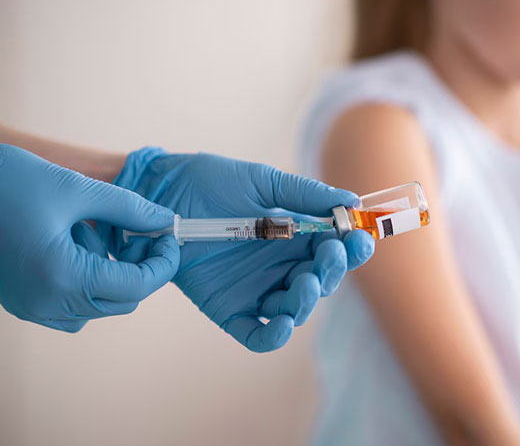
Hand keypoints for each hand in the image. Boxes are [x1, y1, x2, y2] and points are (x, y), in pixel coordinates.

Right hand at [0, 142, 179, 331]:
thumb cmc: (6, 181)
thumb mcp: (77, 190)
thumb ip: (129, 209)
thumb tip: (164, 220)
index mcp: (62, 277)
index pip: (137, 286)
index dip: (162, 263)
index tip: (168, 237)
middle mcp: (47, 302)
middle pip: (121, 300)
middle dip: (138, 266)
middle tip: (135, 230)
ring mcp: (31, 306)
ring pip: (98, 304)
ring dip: (110, 271)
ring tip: (88, 229)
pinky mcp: (22, 300)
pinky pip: (72, 304)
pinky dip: (87, 278)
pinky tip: (72, 243)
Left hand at [98, 147, 374, 351]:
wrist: (159, 194)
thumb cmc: (210, 182)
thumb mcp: (262, 181)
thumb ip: (305, 195)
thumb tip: (351, 201)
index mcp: (295, 235)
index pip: (334, 249)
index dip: (351, 248)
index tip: (359, 238)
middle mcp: (281, 266)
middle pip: (320, 281)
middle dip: (331, 271)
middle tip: (329, 254)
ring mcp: (257, 289)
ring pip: (295, 308)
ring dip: (307, 300)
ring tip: (305, 282)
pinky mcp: (230, 309)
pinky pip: (257, 333)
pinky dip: (274, 337)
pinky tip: (285, 326)